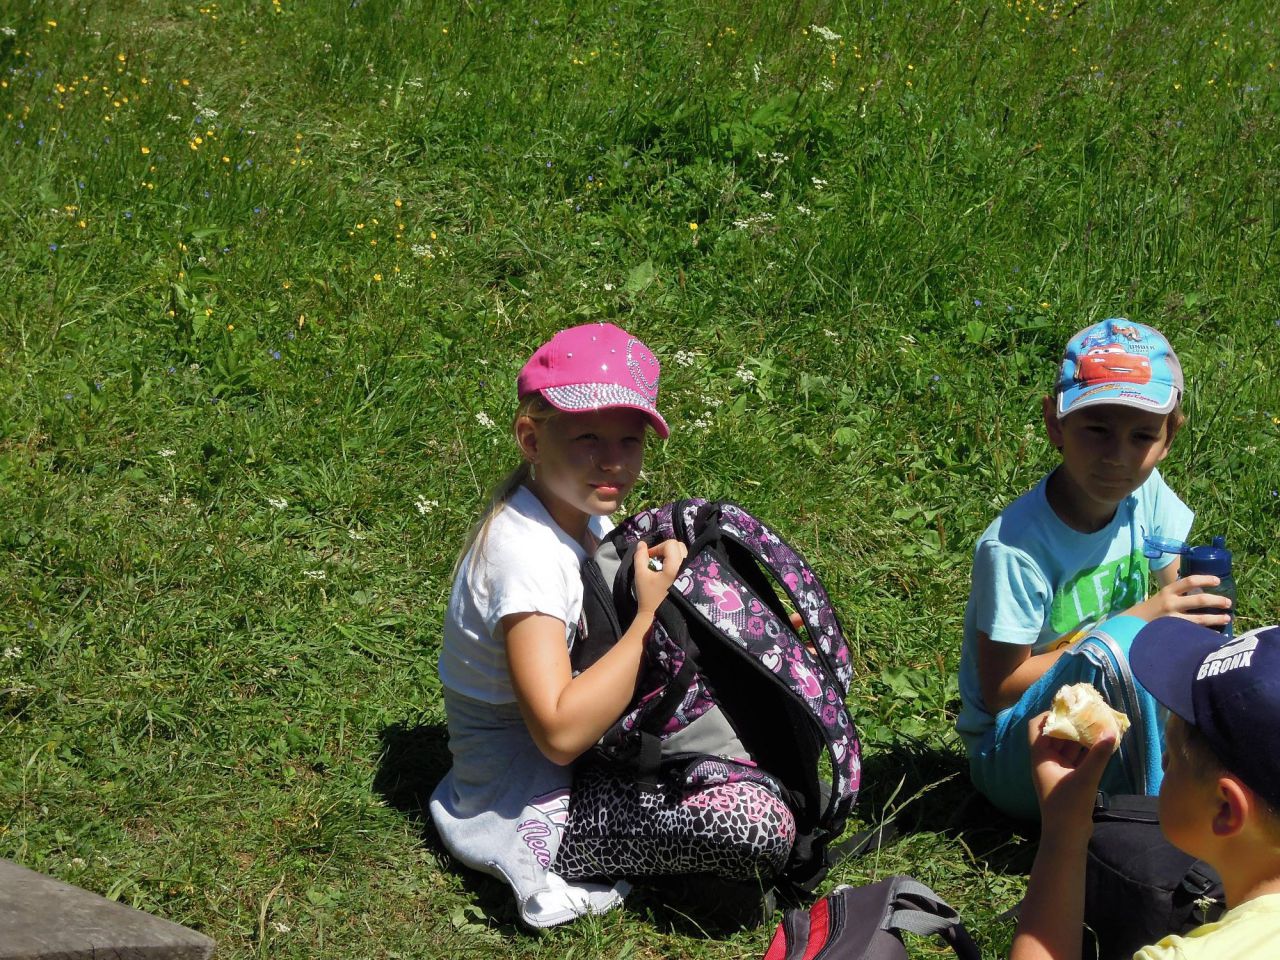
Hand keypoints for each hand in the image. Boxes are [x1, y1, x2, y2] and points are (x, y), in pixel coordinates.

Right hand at [632, 539, 687, 614]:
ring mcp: (692, 574)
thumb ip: (640, 557)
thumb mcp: (641, 575)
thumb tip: (641, 543)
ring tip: (662, 566)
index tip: (649, 557)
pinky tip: (669, 573)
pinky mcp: (693, 581)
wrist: (658, 618)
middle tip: (656, 560)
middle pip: (680, 546)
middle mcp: (688, 567)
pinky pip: (688, 563)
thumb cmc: (649, 597)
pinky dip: (678, 563)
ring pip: (684, 554)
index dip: (657, 547)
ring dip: (672, 556)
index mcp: (676, 566)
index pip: (670, 544)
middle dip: (666, 550)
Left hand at [1028, 712, 1115, 835]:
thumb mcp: (1085, 778)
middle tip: (1090, 712)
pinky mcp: (1069, 779)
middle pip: (1055, 734)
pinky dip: (1087, 750)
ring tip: (1099, 724)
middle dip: (1071, 724)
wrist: (1067, 836)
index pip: (1037, 726)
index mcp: (1040, 757)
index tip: (1070, 707)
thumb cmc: (1068, 806)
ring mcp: (1057, 770)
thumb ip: (1098, 755)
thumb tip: (1111, 731)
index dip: (1051, 715)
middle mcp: (1046, 760)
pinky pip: (1076, 758)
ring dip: (1081, 736)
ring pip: (1068, 746)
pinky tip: (1102, 744)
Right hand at [1126, 575, 1231, 626]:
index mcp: (1167, 591)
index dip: (1206, 580)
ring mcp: (1172, 619)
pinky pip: (1194, 631)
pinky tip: (1214, 635)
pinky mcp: (1173, 632)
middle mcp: (1170, 603)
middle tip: (1228, 602)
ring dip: (1216, 618)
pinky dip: (1206, 632)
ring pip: (1200, 619)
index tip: (1218, 581)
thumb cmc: (1152, 610)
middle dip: (1217, 601)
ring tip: (1227, 618)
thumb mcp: (1162, 597)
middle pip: (1200, 600)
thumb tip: (1203, 591)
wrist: (1132, 624)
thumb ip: (1178, 594)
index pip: (1189, 581)